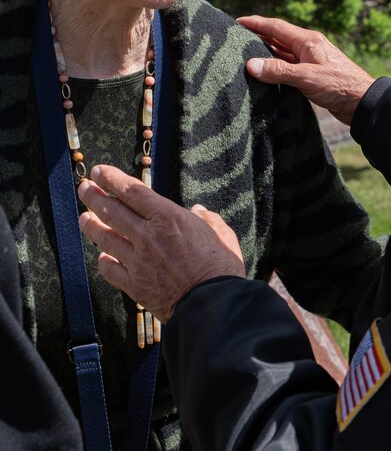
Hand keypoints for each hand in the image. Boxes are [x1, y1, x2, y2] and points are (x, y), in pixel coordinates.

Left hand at [78, 165, 244, 322]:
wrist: (211, 304)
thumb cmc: (221, 266)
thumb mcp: (221, 232)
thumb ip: (208, 218)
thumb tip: (198, 211)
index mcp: (169, 218)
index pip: (133, 192)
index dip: (113, 179)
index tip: (99, 171)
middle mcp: (148, 236)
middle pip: (113, 211)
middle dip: (94, 196)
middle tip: (84, 187)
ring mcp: (138, 261)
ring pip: (106, 239)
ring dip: (92, 226)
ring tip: (83, 217)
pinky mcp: (135, 285)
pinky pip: (111, 270)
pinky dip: (104, 261)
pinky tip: (101, 256)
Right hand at [237, 15, 374, 125]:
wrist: (363, 103)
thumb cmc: (339, 86)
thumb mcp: (307, 78)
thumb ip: (279, 71)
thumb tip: (250, 65)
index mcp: (308, 41)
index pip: (276, 27)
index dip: (256, 23)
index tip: (236, 22)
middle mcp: (309, 47)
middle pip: (278, 38)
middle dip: (257, 36)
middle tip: (236, 38)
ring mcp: (311, 61)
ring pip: (283, 53)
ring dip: (266, 52)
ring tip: (245, 54)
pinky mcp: (313, 75)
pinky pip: (289, 67)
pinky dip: (276, 67)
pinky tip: (266, 73)